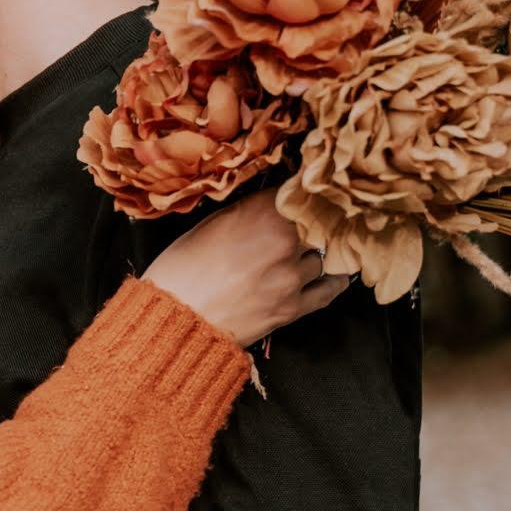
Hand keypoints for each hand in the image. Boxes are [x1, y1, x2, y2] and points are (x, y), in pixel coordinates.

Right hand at [143, 197, 345, 347]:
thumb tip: (272, 205)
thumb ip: (250, 211)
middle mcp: (284, 241)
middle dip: (318, 218)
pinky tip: (334, 272)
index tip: (305, 190)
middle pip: (324, 220)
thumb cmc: (181, 270)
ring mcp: (292, 276)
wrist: (175, 320)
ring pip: (328, 252)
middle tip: (316, 216)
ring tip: (316, 246)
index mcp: (262, 213)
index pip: (302, 190)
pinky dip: (335, 278)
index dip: (304, 190)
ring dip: (321, 248)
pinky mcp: (294, 308)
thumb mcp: (211, 224)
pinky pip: (331, 288)